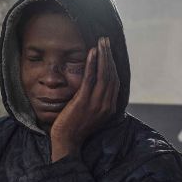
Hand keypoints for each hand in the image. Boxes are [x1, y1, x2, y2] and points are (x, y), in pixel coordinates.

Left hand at [49, 37, 119, 161]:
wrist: (66, 141)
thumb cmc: (75, 127)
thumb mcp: (91, 113)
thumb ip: (96, 100)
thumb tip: (96, 86)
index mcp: (109, 108)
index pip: (115, 81)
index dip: (113, 65)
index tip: (109, 51)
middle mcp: (106, 104)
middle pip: (111, 75)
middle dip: (109, 56)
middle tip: (106, 40)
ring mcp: (96, 103)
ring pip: (104, 74)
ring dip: (103, 56)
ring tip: (101, 42)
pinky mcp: (84, 101)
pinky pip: (90, 78)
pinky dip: (92, 63)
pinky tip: (92, 52)